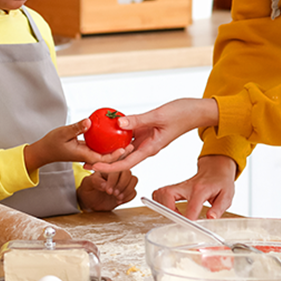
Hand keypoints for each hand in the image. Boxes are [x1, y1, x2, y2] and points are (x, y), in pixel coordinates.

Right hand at [24, 118, 131, 171]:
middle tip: (132, 143)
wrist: (44, 150)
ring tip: (127, 138)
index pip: (104, 159)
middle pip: (108, 157)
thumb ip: (77, 128)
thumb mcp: (63, 133)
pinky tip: (112, 133)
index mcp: (84, 156)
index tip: (125, 148)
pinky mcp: (86, 149)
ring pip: (105, 152)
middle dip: (120, 152)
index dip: (116, 155)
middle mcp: (88, 156)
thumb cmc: (52, 143)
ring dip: (115, 147)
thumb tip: (89, 121)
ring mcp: (87, 153)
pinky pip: (99, 146)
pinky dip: (107, 142)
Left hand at [77, 170, 137, 211]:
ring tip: (117, 197)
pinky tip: (119, 200)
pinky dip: (128, 196)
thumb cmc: (88, 190)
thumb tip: (104, 184)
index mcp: (107, 168)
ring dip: (127, 190)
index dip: (114, 179)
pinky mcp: (126, 191)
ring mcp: (122, 182)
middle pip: (127, 173)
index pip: (116, 168)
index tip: (108, 190)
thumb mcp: (87, 184)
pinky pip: (134, 191)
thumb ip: (95, 181)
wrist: (90, 202)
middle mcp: (117, 173)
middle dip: (121, 185)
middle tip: (114, 193)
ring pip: (133, 180)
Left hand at [85, 98, 219, 173]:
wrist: (196, 112)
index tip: (92, 168)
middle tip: (84, 161)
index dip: (108, 167)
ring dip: (108, 151)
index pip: (125, 163)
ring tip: (91, 149)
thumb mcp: (158, 116)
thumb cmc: (182, 114)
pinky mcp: (145, 133)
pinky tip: (105, 133)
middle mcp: (146, 147)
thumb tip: (118, 124)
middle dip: (103, 162)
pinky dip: (117, 137)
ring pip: (124, 149)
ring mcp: (145, 141)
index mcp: (150, 148)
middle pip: (121, 159)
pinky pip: (128, 137)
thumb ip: (138, 121)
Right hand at [151, 155, 236, 219]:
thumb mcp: (227, 196)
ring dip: (162, 207)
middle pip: (167, 194)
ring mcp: (179, 186)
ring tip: (173, 216)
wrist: (215, 169)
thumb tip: (211, 218)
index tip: (189, 226)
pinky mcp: (174, 188)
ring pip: (160, 194)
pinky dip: (160, 204)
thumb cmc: (221, 183)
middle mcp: (186, 186)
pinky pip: (160, 194)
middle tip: (176, 221)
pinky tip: (170, 211)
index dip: (188, 218)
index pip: (191, 204)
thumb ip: (218, 208)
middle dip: (168, 211)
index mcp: (201, 189)